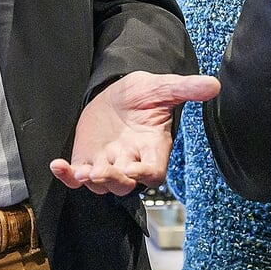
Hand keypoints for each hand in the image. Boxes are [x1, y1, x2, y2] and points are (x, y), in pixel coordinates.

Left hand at [51, 71, 221, 194]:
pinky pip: (77, 177)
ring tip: (80, 171)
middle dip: (113, 179)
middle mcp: (130, 161)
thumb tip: (213, 85)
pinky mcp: (86, 160)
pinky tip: (57, 166)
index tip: (133, 169)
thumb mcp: (162, 87)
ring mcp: (107, 163)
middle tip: (101, 172)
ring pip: (101, 183)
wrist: (117, 90)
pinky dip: (67, 176)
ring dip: (90, 180)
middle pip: (124, 183)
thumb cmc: (143, 93)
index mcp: (152, 148)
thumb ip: (185, 89)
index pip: (153, 172)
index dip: (144, 174)